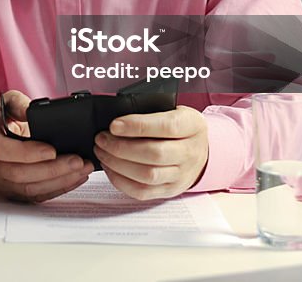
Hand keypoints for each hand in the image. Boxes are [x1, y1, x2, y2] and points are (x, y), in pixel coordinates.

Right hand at [0, 91, 92, 201]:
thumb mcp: (8, 102)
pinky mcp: (15, 191)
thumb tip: (30, 111)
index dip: (27, 153)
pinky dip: (59, 188)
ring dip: (59, 181)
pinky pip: (37, 195)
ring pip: (30, 189)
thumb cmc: (2, 118)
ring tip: (82, 169)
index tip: (52, 150)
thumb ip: (19, 103)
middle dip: (52, 169)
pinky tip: (76, 178)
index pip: (2, 150)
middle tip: (77, 161)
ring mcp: (2, 181)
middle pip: (19, 174)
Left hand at [94, 106, 208, 199]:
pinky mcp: (169, 190)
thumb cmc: (181, 127)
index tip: (114, 125)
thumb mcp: (174, 110)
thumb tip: (118, 117)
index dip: (138, 126)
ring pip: (147, 175)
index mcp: (192, 126)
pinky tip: (110, 167)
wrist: (201, 151)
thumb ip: (151, 111)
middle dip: (121, 147)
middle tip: (101, 139)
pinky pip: (143, 192)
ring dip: (118, 164)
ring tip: (102, 152)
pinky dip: (121, 181)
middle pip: (155, 154)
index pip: (167, 126)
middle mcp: (190, 152)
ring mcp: (181, 175)